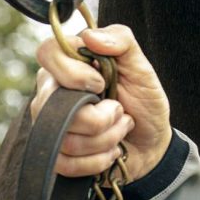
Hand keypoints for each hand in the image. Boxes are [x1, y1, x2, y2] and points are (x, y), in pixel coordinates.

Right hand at [31, 21, 172, 183]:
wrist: (151, 142)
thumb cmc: (143, 100)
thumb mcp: (141, 67)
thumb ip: (121, 41)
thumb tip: (90, 36)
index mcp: (67, 64)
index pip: (47, 52)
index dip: (73, 72)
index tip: (101, 84)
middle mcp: (50, 92)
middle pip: (51, 105)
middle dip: (98, 117)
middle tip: (119, 111)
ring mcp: (49, 126)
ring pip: (65, 139)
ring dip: (106, 139)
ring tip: (120, 129)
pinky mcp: (56, 157)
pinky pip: (65, 164)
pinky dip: (98, 161)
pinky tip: (110, 151)